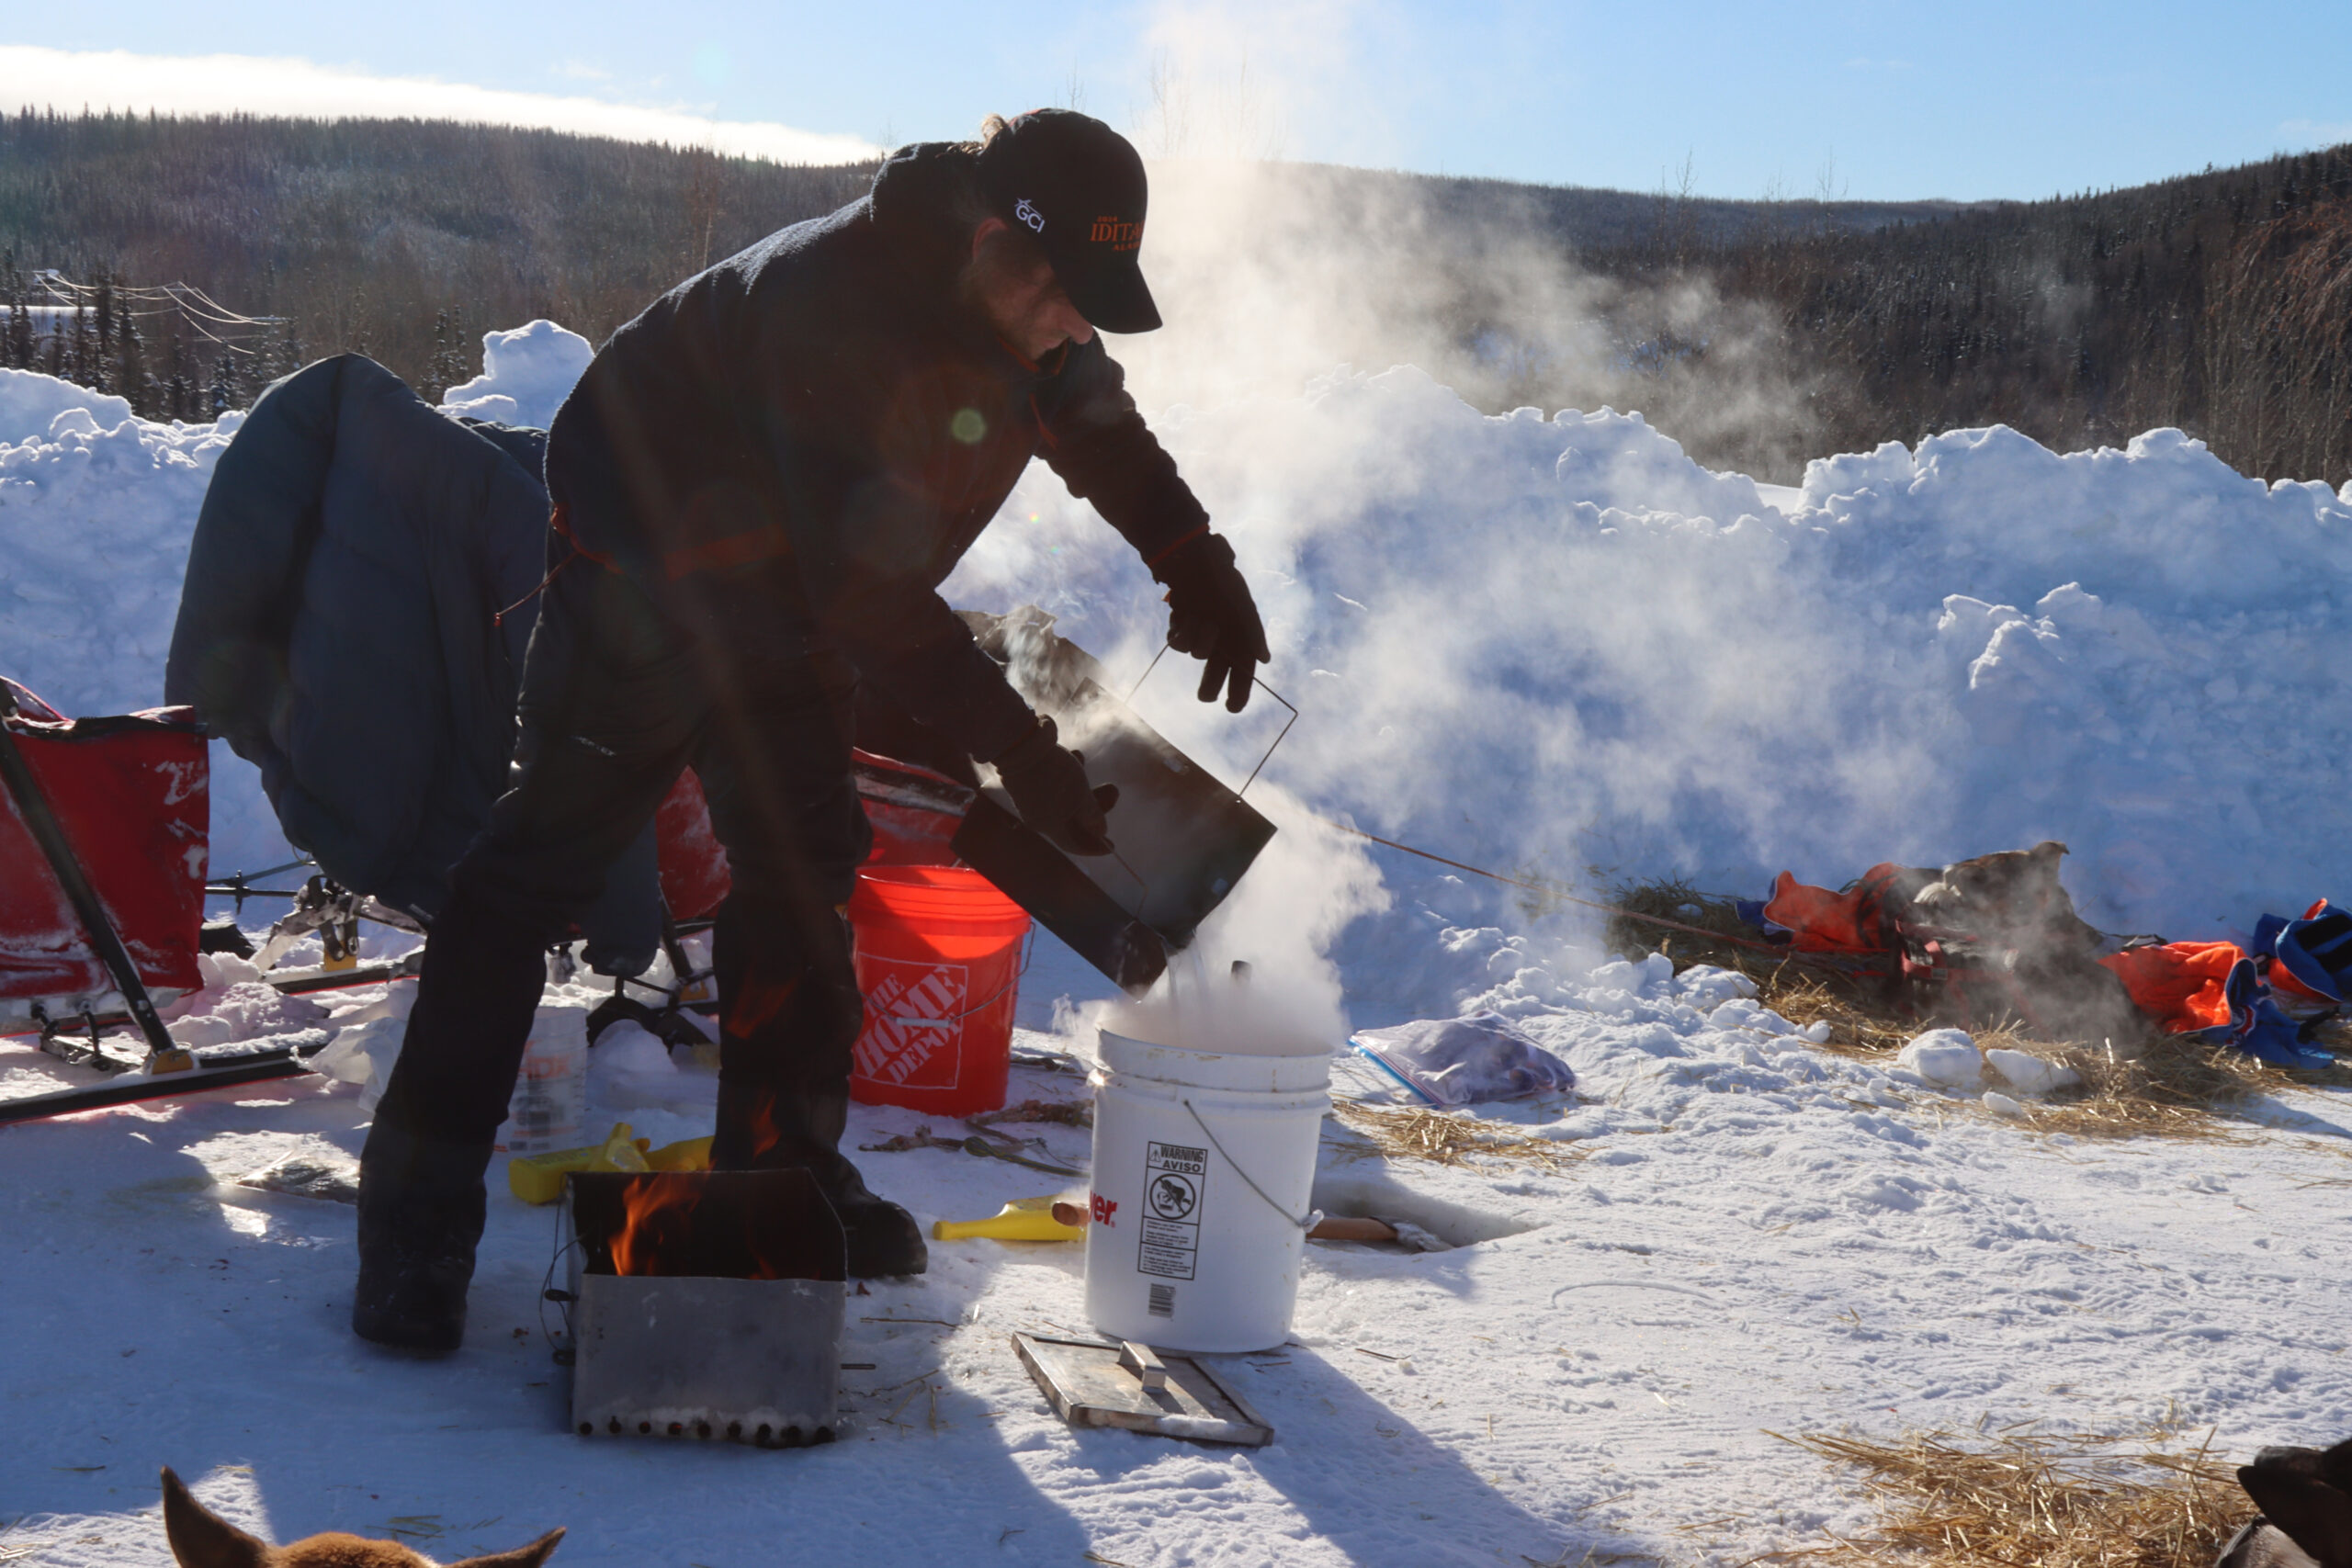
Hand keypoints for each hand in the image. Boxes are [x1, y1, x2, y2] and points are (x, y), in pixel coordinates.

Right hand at [991, 716, 1118, 855]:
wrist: (1020, 745)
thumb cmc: (1054, 774)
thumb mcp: (1080, 795)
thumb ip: (1092, 815)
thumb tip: (1100, 831)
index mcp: (1048, 826)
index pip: (1072, 844)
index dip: (1093, 846)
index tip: (1111, 846)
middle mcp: (1036, 816)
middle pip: (1072, 819)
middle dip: (1095, 805)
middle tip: (1113, 791)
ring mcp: (1029, 798)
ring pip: (1063, 798)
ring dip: (1082, 784)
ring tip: (1089, 765)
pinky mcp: (1026, 780)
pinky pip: (1052, 783)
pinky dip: (1067, 774)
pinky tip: (1075, 755)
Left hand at [1156, 533, 1268, 712]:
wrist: (1190, 559)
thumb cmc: (1221, 579)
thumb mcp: (1242, 604)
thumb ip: (1254, 632)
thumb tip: (1264, 659)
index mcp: (1241, 636)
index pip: (1243, 671)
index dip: (1239, 692)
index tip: (1232, 708)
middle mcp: (1222, 638)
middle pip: (1216, 672)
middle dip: (1211, 684)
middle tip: (1204, 696)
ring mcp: (1200, 634)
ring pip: (1195, 652)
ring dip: (1198, 636)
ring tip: (1201, 615)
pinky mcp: (1180, 627)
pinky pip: (1177, 642)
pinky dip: (1181, 629)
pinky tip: (1184, 613)